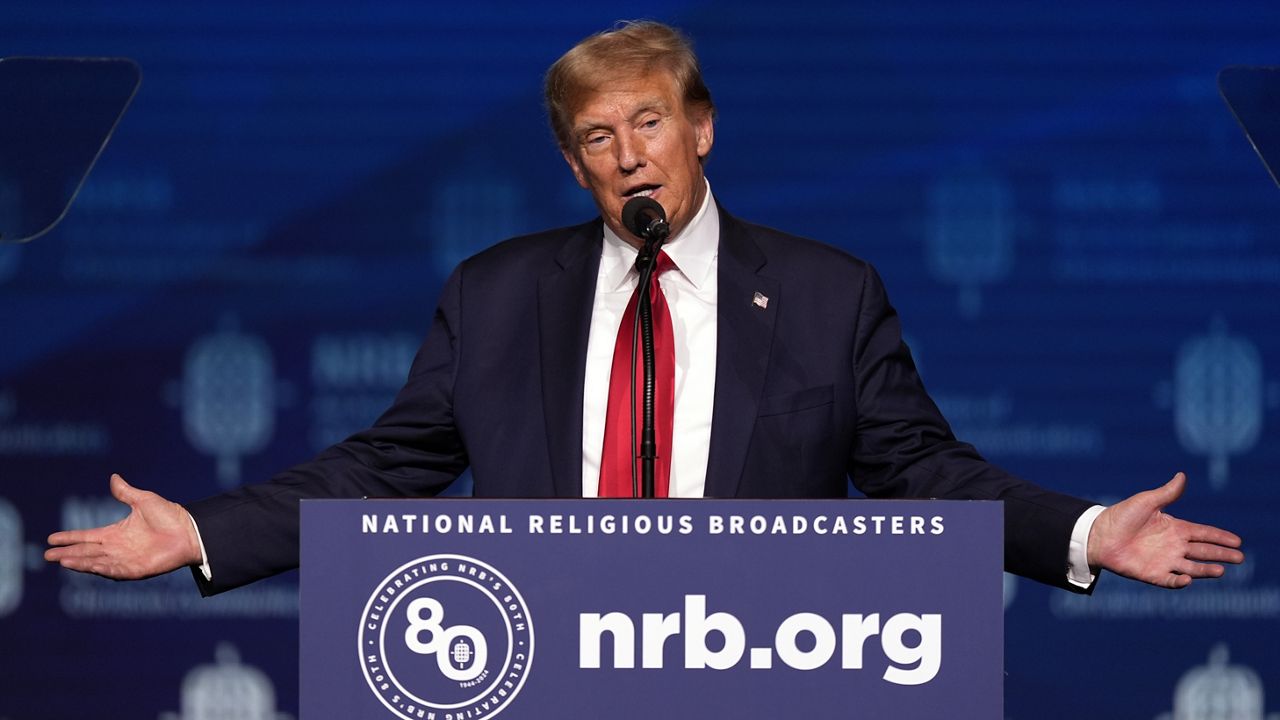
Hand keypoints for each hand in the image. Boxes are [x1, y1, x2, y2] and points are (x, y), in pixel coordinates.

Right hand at [45, 474, 201, 579]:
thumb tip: (113, 477)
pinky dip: (100, 569)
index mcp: (116, 533)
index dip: (70, 538)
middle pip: (87, 551)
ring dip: (80, 562)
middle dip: (68, 553)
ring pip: (96, 562)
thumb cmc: (170, 516)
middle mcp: (118, 548)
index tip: (51, 539)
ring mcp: (126, 560)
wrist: (190, 530)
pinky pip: (114, 571)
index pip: (87, 536)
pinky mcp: (136, 569)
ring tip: (62, 560)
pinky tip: (87, 567)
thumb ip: (126, 492)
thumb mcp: (144, 501)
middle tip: (47, 556)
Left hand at [1088, 472, 1242, 588]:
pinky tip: (1188, 579)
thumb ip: (1167, 493)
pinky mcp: (1152, 574)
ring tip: (1221, 570)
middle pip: (1203, 551)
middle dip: (1222, 554)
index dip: (1220, 537)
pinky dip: (1179, 582)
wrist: (1099, 534)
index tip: (1237, 541)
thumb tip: (1182, 475)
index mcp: (1175, 528)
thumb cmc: (1121, 516)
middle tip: (1239, 558)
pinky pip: (1170, 580)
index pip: (1203, 533)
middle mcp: (1174, 546)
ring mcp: (1164, 561)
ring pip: (1192, 567)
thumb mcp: (1146, 501)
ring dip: (1206, 570)